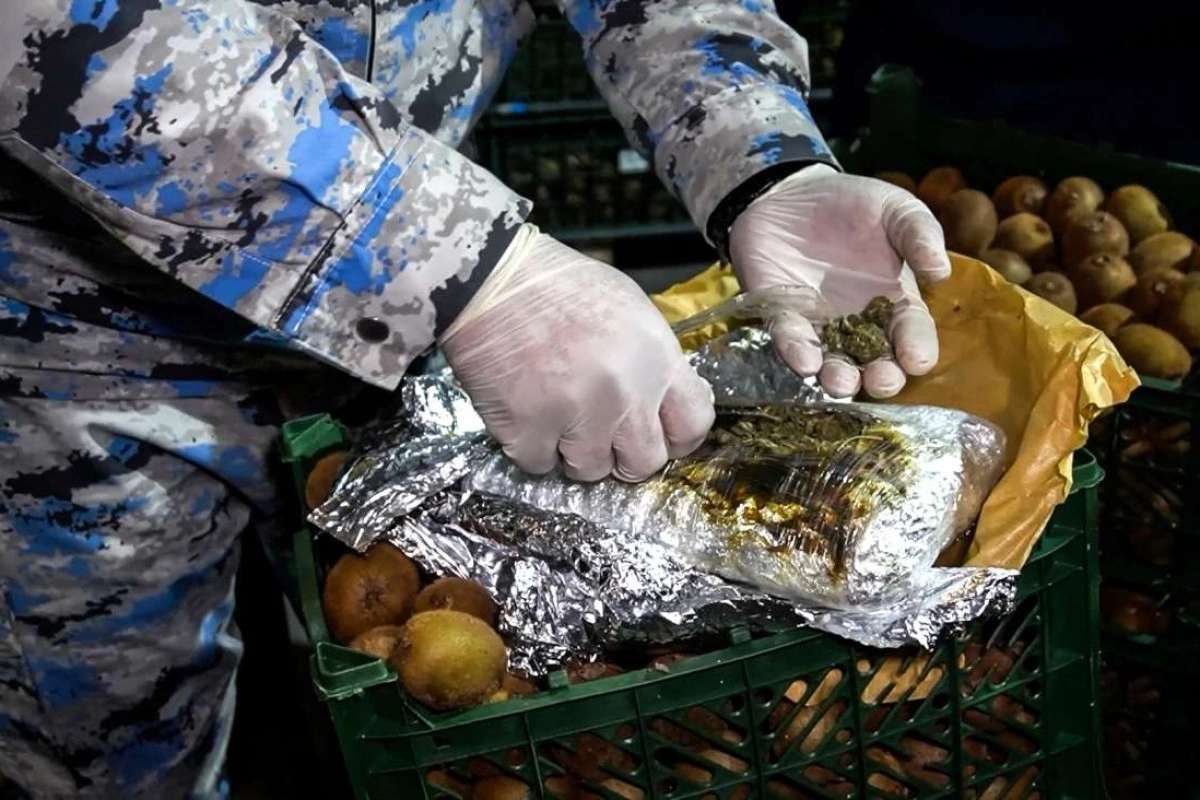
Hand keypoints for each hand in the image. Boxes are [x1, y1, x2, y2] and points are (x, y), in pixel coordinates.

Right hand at [439, 225, 714, 480]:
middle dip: (625, 454)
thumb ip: (651, 361)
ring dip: (574, 451)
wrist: (491, 278)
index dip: (676, 436)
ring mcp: (576, 418)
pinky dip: (531, 447)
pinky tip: (527, 414)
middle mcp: (625, 396)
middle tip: (603, 434)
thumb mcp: (630, 310)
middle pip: (645, 462)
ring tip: (558, 416)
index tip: (657, 433)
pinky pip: (540, 465)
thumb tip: (659, 401)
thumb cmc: (560, 286)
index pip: (693, 425)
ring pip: (591, 470)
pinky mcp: (529, 431)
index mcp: (656, 360)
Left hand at [729, 164, 951, 397]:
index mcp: (894, 301)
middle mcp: (858, 322)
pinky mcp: (780, 314)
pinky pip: (788, 338)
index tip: (917, 360)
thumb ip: (920, 234)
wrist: (792, 191)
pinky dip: (796, 352)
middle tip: (881, 381)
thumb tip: (941, 272)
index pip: (911, 333)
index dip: (916, 349)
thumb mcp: (896, 210)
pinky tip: (804, 362)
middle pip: (874, 362)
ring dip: (837, 377)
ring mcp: (819, 323)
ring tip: (841, 383)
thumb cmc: (854, 204)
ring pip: (830, 362)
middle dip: (879, 377)